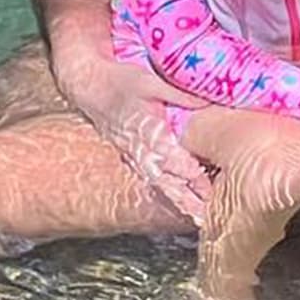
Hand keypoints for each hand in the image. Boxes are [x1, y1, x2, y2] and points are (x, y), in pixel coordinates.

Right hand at [67, 60, 210, 221]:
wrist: (90, 87)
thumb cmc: (120, 82)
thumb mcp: (150, 81)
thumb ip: (180, 94)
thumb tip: (209, 101)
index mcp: (147, 130)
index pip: (169, 155)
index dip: (186, 169)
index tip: (203, 180)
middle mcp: (141, 149)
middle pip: (166, 178)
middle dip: (186, 197)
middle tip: (205, 215)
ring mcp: (137, 156)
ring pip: (162, 184)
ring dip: (181, 201)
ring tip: (200, 218)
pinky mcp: (137, 158)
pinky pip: (157, 180)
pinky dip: (172, 194)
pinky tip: (188, 206)